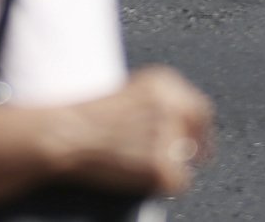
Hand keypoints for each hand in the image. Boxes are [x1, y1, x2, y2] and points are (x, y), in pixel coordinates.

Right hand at [43, 66, 211, 196]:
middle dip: (193, 148)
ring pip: (187, 160)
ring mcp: (169, 136)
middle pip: (199, 133)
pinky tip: (135, 173)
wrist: (65, 133)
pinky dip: (161, 183)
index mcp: (163, 82)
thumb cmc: (85, 115)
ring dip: (170, 164)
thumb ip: (158, 102)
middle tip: (178, 159)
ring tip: (135, 161)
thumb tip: (180, 124)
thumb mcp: (127, 93)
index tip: (197, 140)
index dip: (198, 128)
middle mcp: (171, 105)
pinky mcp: (164, 166)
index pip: (199, 108)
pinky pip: (178, 182)